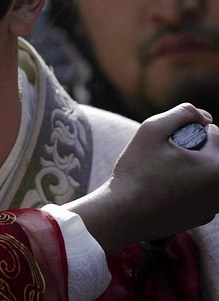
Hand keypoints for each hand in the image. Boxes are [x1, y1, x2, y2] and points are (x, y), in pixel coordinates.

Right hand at [65, 103, 218, 253]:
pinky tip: (163, 190)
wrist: (122, 214)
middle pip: (212, 154)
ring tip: (163, 174)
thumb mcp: (152, 129)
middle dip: (193, 150)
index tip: (167, 144)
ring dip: (191, 168)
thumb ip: (183, 113)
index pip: (214, 133)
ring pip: (207, 174)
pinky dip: (187, 187)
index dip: (187, 131)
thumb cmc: (136, 171)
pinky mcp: (203, 217)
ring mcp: (214, 207)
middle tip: (164, 159)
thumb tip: (204, 117)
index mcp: (218, 167)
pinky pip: (201, 192)